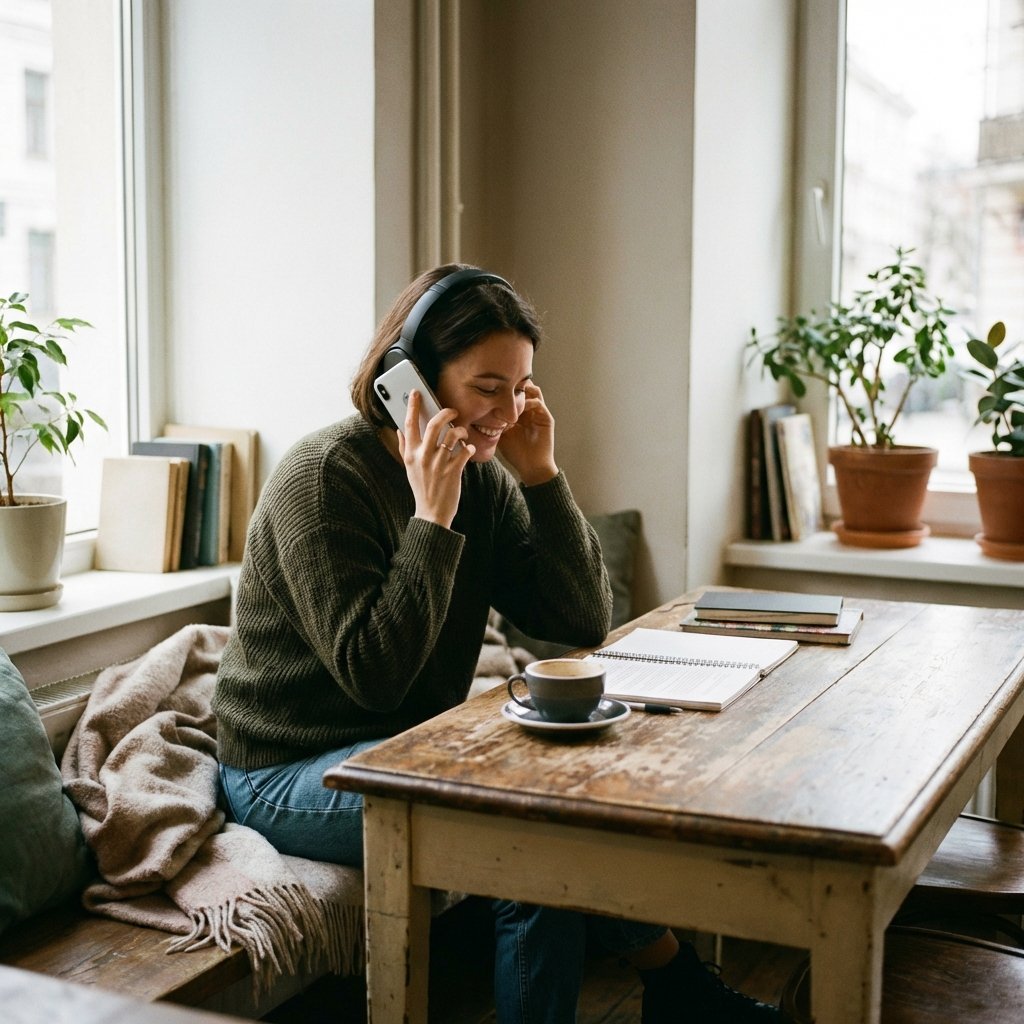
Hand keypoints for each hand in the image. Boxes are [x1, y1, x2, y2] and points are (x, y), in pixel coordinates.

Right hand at [398, 390, 474, 527]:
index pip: (409, 425)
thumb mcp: (409, 468)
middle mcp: (423, 457)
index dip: (413, 406)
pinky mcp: (453, 472)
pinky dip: (469, 448)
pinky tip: (469, 450)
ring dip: (460, 431)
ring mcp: (438, 464)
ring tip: (462, 433)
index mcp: (411, 454)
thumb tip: (399, 431)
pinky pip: (464, 452)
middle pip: (433, 425)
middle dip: (445, 412)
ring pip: (452, 436)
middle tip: (452, 410)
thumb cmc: (422, 488)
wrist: (431, 513)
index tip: (416, 393)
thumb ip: (404, 448)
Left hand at [497, 381, 557, 485]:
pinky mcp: (546, 419)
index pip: (514, 394)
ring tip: (510, 394)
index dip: (505, 388)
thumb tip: (477, 415)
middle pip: (525, 389)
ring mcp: (539, 414)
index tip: (492, 385)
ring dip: (522, 391)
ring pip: (533, 392)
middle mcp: (530, 411)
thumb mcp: (501, 435)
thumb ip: (494, 424)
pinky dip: (529, 402)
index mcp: (520, 413)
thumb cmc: (516, 454)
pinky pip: (539, 403)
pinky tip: (518, 408)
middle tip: (501, 383)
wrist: (532, 467)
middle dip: (514, 385)